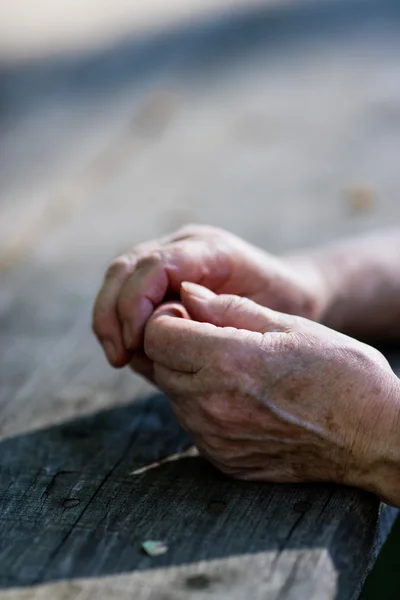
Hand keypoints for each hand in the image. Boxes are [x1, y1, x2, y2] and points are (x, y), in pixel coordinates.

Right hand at [92, 224, 323, 368]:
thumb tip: (162, 337)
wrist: (292, 291)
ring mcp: (171, 253)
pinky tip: (126, 347)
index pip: (154, 265)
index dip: (135, 304)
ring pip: (119, 275)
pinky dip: (118, 318)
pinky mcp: (163, 273)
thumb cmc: (282, 307)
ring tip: (118, 356)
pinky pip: (127, 288)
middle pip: (125, 267)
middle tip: (119, 356)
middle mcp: (185, 244)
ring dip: (109, 316)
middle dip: (113, 313)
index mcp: (211, 249)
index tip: (134, 344)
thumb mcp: (261, 316)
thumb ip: (214, 320)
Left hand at [144, 282, 399, 505]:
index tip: (192, 315)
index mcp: (227, 362)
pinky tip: (241, 399)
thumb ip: (229, 309)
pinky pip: (193, 424)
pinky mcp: (221, 459)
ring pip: (173, 395)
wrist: (372, 436)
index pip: (157, 335)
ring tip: (233, 370)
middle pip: (159, 365)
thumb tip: (188, 293)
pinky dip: (204, 406)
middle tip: (213, 339)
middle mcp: (211, 404)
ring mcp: (214, 437)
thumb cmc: (340, 372)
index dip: (169, 318)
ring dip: (189, 376)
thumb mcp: (289, 326)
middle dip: (176, 345)